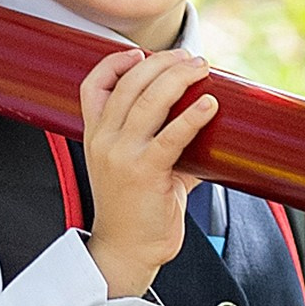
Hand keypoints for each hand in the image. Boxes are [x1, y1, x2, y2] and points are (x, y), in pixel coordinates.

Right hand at [81, 48, 217, 300]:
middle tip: (189, 57)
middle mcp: (104, 141)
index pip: (93, 86)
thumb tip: (202, 123)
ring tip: (201, 69)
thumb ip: (162, 142)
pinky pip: (171, 135)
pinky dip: (192, 116)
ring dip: (178, 78)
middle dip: (161, 62)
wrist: (126, 252)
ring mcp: (122, 155)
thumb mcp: (136, 168)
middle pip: (128, 83)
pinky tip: (210, 104)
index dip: (115, 62)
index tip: (140, 53)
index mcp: (96, 136)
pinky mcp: (145, 172)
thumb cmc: (136, 212)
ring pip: (148, 100)